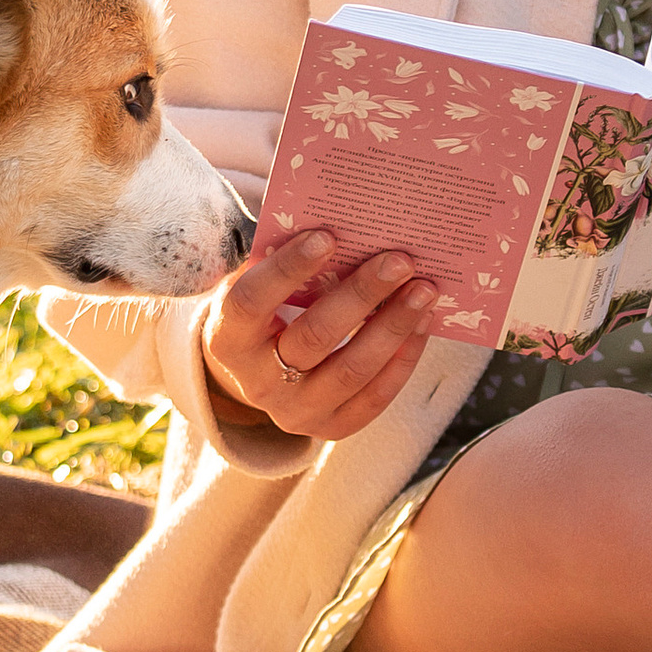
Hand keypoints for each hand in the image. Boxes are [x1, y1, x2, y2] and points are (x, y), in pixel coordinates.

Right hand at [203, 229, 438, 441]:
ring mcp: (295, 412)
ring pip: (352, 370)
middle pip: (313, 337)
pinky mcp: (331, 427)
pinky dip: (403, 357)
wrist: (257, 372)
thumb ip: (285, 257)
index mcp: (227, 337)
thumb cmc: (264, 309)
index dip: (288, 269)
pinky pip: (375, 396)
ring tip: (425, 290)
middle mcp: (256, 382)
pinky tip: (422, 323)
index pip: (252, 301)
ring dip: (394, 326)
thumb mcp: (257, 282)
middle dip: (361, 295)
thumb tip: (346, 223)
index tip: (328, 236)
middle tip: (399, 260)